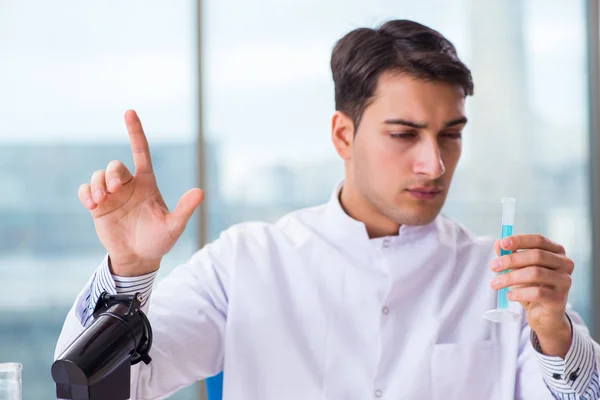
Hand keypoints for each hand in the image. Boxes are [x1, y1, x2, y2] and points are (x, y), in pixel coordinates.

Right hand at [78, 110, 203, 275]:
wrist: (139, 257)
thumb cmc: (159, 240)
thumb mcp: (174, 226)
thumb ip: (185, 209)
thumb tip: (200, 192)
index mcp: (147, 183)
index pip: (142, 152)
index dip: (136, 132)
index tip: (129, 112)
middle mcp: (129, 185)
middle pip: (115, 166)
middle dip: (111, 174)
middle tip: (113, 190)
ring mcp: (112, 196)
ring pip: (98, 175)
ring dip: (97, 184)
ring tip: (101, 200)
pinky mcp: (98, 207)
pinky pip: (86, 190)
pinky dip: (86, 193)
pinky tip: (92, 204)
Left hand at [489, 234, 573, 356]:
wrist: (543, 315)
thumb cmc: (532, 287)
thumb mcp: (520, 269)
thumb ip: (511, 255)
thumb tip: (498, 244)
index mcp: (557, 252)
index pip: (539, 240)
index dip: (520, 240)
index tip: (502, 244)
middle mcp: (565, 264)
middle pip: (537, 255)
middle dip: (511, 260)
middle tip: (493, 266)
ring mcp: (565, 281)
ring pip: (535, 273)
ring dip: (511, 277)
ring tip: (495, 283)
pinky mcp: (559, 299)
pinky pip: (536, 293)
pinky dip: (518, 293)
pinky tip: (509, 295)